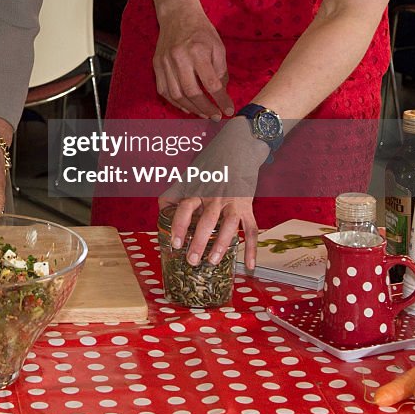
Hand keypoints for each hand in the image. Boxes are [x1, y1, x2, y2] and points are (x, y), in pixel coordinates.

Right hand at [154, 2, 233, 118]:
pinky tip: (187, 106)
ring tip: (203, 113)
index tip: (228, 110)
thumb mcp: (218, 46)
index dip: (221, 100)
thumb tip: (220, 92)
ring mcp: (165, 62)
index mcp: (197, 51)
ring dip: (191, 108)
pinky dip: (175, 102)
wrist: (177, 14)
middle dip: (205, 108)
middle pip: (191, 92)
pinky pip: (164, 90)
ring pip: (176, 94)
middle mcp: (179, 57)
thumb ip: (220, 70)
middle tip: (215, 116)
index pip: (210, 83)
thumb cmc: (201, 30)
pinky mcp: (156, 65)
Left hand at [158, 117, 267, 267]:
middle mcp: (215, 196)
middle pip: (207, 221)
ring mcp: (233, 201)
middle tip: (192, 260)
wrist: (238, 148)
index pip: (185, 208)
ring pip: (229, 225)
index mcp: (198, 189)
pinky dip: (252, 248)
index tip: (175, 243)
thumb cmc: (210, 165)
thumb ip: (175, 193)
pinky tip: (249, 265)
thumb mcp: (189, 175)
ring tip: (213, 262)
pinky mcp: (248, 206)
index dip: (179, 226)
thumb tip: (162, 211)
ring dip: (221, 245)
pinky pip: (251, 229)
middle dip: (199, 242)